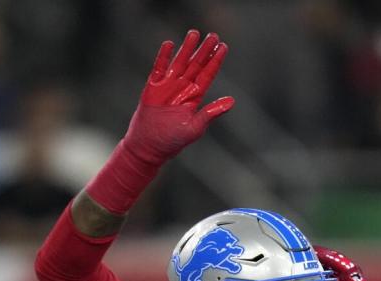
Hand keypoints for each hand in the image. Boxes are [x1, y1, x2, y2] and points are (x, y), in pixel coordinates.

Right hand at [124, 29, 234, 164]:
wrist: (149, 146)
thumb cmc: (173, 140)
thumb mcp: (195, 127)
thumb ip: (211, 113)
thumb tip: (231, 102)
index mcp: (195, 97)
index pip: (207, 74)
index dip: (215, 61)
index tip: (223, 47)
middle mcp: (183, 88)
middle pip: (196, 64)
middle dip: (204, 50)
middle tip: (213, 36)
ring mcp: (168, 86)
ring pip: (179, 62)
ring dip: (186, 48)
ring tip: (194, 33)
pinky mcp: (153, 87)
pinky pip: (159, 68)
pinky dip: (163, 57)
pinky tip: (169, 44)